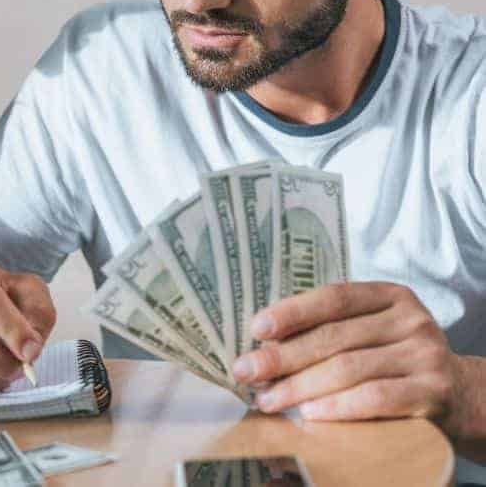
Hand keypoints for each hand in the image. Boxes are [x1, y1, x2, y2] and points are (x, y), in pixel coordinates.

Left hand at [231, 282, 462, 429]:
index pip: (334, 298)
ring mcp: (424, 355)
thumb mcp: (374, 331)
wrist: (462, 396)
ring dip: (300, 387)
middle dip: (283, 356)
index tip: (256, 327)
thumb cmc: (398, 360)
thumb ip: (332, 328)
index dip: (292, 311)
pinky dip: (338, 406)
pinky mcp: (432, 392)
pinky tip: (310, 414)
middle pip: (334, 337)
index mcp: (390, 296)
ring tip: (268, 399)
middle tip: (247, 371)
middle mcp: (410, 320)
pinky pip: (376, 397)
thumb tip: (264, 342)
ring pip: (349, 368)